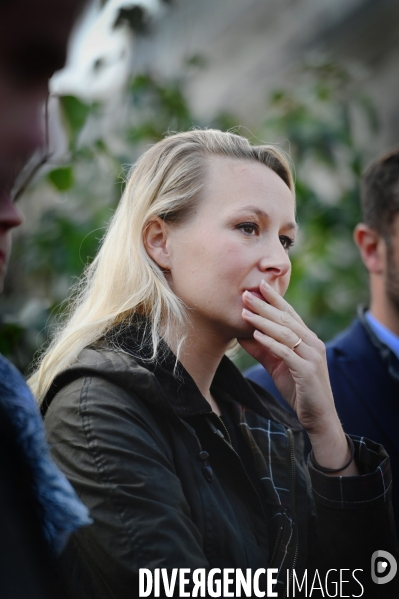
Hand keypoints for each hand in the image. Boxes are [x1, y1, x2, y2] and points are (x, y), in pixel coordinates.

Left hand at [238, 279, 357, 474]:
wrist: (318, 417)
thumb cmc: (298, 389)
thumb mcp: (277, 366)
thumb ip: (262, 349)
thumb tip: (242, 334)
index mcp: (308, 339)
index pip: (289, 314)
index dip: (274, 299)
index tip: (259, 285)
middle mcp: (313, 343)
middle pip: (286, 319)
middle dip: (265, 305)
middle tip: (246, 293)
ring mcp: (312, 356)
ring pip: (286, 333)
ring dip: (264, 321)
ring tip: (245, 313)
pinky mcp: (307, 371)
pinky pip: (287, 352)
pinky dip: (271, 342)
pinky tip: (257, 335)